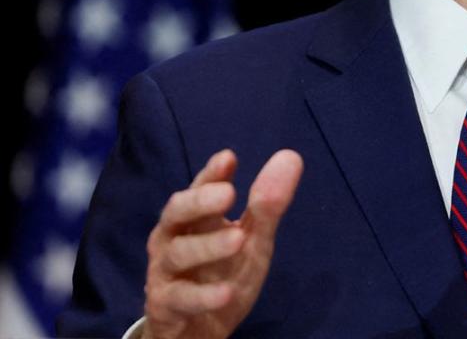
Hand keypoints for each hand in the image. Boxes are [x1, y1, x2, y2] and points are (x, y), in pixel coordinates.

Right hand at [142, 148, 303, 338]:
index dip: (211, 174)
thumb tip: (290, 156)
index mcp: (194, 218)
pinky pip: (180, 299)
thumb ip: (268, 204)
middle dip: (200, 201)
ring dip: (208, 246)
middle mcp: (172, 239)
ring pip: (178, 254)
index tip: (229, 158)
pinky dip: (202, 295)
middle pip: (176, 213)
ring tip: (238, 240)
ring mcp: (165, 273)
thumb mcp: (253, 240)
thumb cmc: (223, 273)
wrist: (199, 330)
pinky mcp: (165, 307)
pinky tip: (226, 292)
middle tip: (228, 193)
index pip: (199, 189)